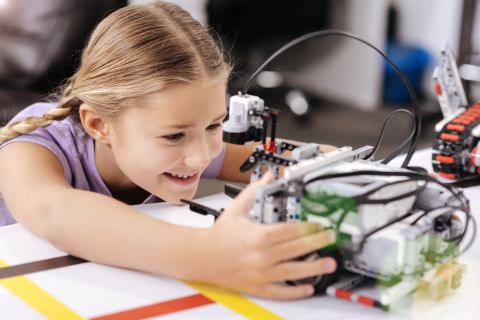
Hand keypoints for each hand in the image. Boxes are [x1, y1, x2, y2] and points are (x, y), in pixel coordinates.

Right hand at [195, 172, 336, 298]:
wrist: (201, 256)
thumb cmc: (220, 235)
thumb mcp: (237, 208)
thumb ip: (255, 190)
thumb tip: (268, 176)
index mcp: (259, 235)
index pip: (291, 230)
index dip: (310, 226)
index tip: (321, 223)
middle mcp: (263, 255)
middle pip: (297, 248)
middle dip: (318, 242)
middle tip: (332, 238)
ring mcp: (261, 273)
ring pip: (294, 271)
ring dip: (314, 267)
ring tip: (329, 262)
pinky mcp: (258, 286)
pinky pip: (280, 291)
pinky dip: (295, 291)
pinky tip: (308, 287)